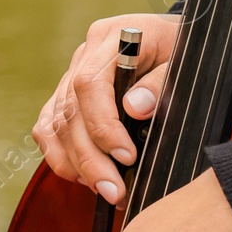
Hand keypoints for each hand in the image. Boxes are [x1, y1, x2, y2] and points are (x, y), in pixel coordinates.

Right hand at [33, 14, 180, 204]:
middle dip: (90, 158)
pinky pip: (47, 128)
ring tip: (104, 190)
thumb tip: (134, 108)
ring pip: (55, 125)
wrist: (176, 42)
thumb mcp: (185, 62)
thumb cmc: (183, 52)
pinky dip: (59, 156)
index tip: (127, 157)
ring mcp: (71, 74)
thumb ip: (160, 83)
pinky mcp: (65, 94)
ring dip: (76, 164)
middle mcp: (85, 54)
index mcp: (111, 38)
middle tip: (114, 192)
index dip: (103, 125)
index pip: (89, 84)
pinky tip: (83, 176)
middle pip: (70, 111)